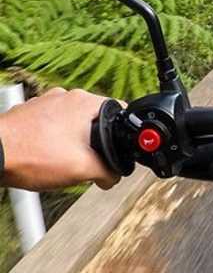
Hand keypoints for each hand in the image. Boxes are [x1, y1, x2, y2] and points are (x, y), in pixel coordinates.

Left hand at [0, 88, 119, 190]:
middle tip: (85, 162)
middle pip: (95, 120)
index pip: (120, 112)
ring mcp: (45, 102)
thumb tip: (113, 176)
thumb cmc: (32, 156)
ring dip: (71, 141)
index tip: (117, 150)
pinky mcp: (28, 112)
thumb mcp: (82, 169)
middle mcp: (66, 96)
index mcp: (85, 102)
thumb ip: (107, 172)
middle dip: (94, 142)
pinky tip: (43, 156)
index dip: (123, 134)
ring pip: (72, 123)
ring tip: (59, 162)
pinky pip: (51, 125)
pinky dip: (51, 140)